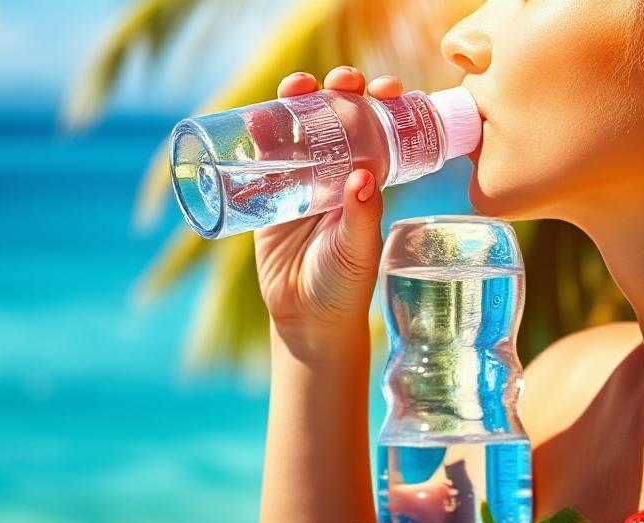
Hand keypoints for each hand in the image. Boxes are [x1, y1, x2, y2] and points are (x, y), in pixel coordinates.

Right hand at [254, 66, 403, 331]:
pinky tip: (255, 120)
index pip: (378, 129)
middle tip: (342, 82)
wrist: (306, 318)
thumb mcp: (358, 249)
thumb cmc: (344, 285)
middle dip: (339, 90)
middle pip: (336, 117)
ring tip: (296, 86)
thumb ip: (362, 215)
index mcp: (366, 179)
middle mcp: (334, 172)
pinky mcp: (267, 196)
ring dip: (295, 101)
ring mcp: (299, 181)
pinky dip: (256, 136)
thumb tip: (363, 176)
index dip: (382, 103)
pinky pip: (260, 159)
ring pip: (297, 129)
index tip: (388, 89)